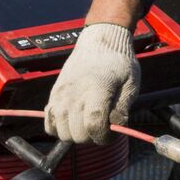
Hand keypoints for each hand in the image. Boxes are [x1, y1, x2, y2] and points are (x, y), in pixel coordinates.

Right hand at [45, 23, 139, 144]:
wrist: (100, 42)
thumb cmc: (119, 62)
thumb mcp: (130, 83)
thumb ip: (123, 108)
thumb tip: (116, 129)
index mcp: (97, 89)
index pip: (94, 125)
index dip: (104, 137)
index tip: (112, 134)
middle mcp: (75, 94)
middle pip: (77, 133)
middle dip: (92, 137)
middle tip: (103, 128)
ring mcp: (61, 95)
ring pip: (62, 133)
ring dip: (77, 135)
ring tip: (89, 124)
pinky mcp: (53, 95)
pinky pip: (49, 124)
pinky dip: (60, 129)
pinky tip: (73, 122)